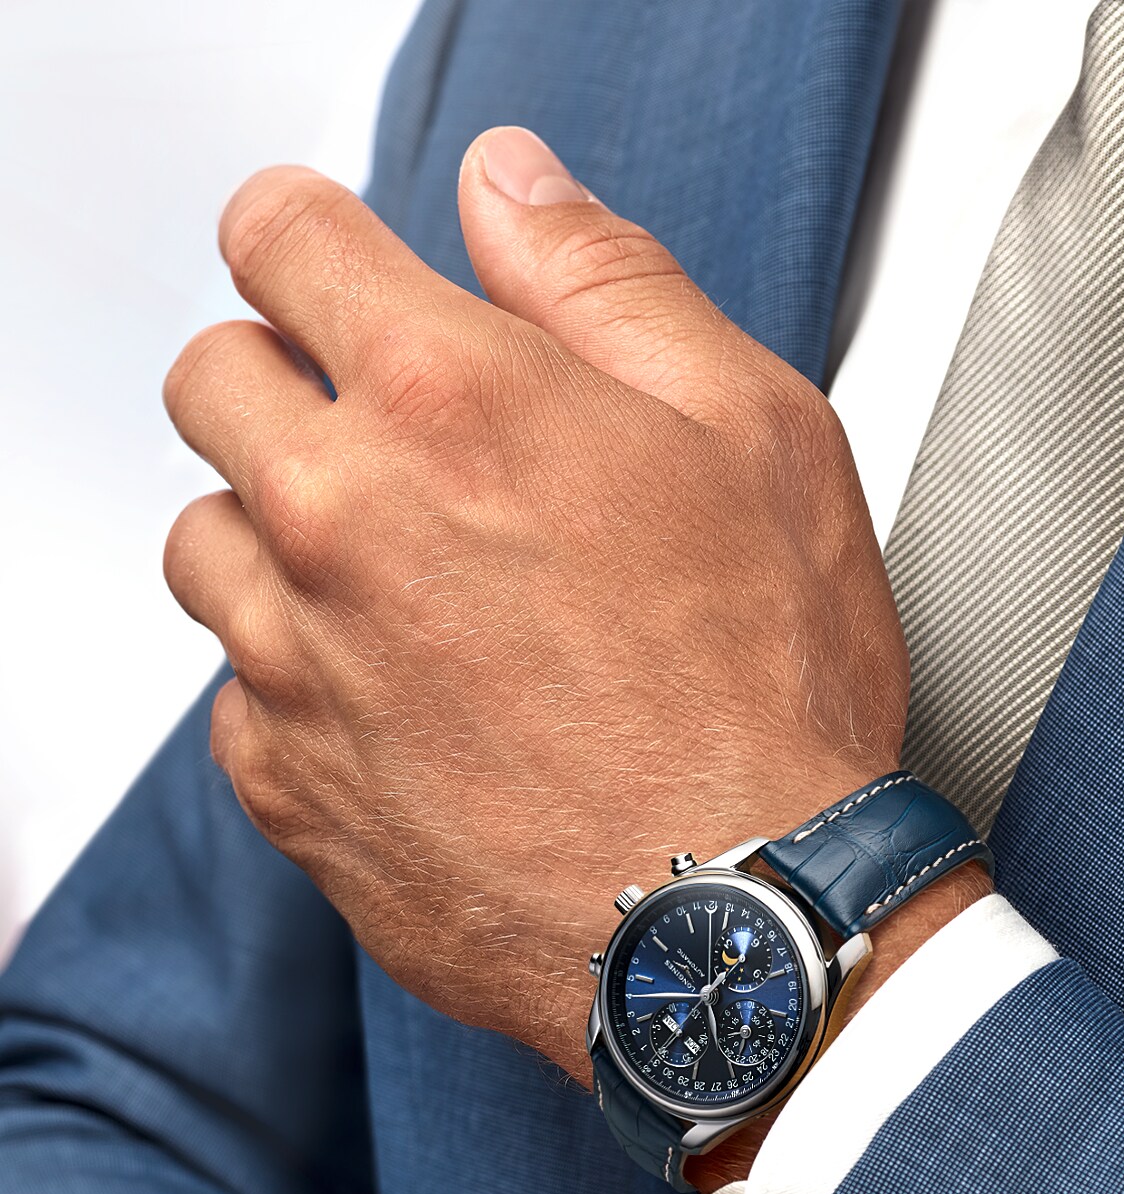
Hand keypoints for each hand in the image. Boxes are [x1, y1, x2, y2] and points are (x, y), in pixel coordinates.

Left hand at [163, 129, 910, 1080]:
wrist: (740, 924)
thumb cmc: (769, 699)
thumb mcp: (757, 434)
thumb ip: (608, 283)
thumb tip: (511, 190)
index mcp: (449, 401)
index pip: (280, 236)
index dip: (313, 239)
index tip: (336, 274)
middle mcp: (340, 521)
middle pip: (212, 383)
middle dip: (288, 384)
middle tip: (392, 444)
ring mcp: (297, 664)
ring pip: (207, 544)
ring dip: (281, 539)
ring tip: (405, 591)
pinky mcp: (290, 788)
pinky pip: (236, 697)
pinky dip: (297, 685)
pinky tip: (407, 708)